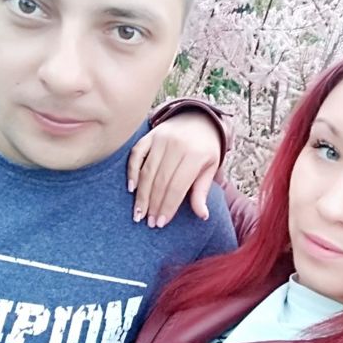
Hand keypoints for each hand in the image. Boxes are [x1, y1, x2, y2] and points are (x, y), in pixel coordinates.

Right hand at [127, 111, 222, 226]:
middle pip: (160, 181)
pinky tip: (131, 188)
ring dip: (141, 195)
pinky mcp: (149, 136)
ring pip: (147, 171)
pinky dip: (132, 171)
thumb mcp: (210, 168)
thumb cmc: (206, 148)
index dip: (168, 206)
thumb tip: (202, 216)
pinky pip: (136, 154)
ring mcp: (160, 139)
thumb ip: (202, 191)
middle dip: (153, 204)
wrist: (199, 119)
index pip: (177, 187)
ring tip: (138, 213)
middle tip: (148, 222)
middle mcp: (176, 146)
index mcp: (194, 155)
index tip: (161, 223)